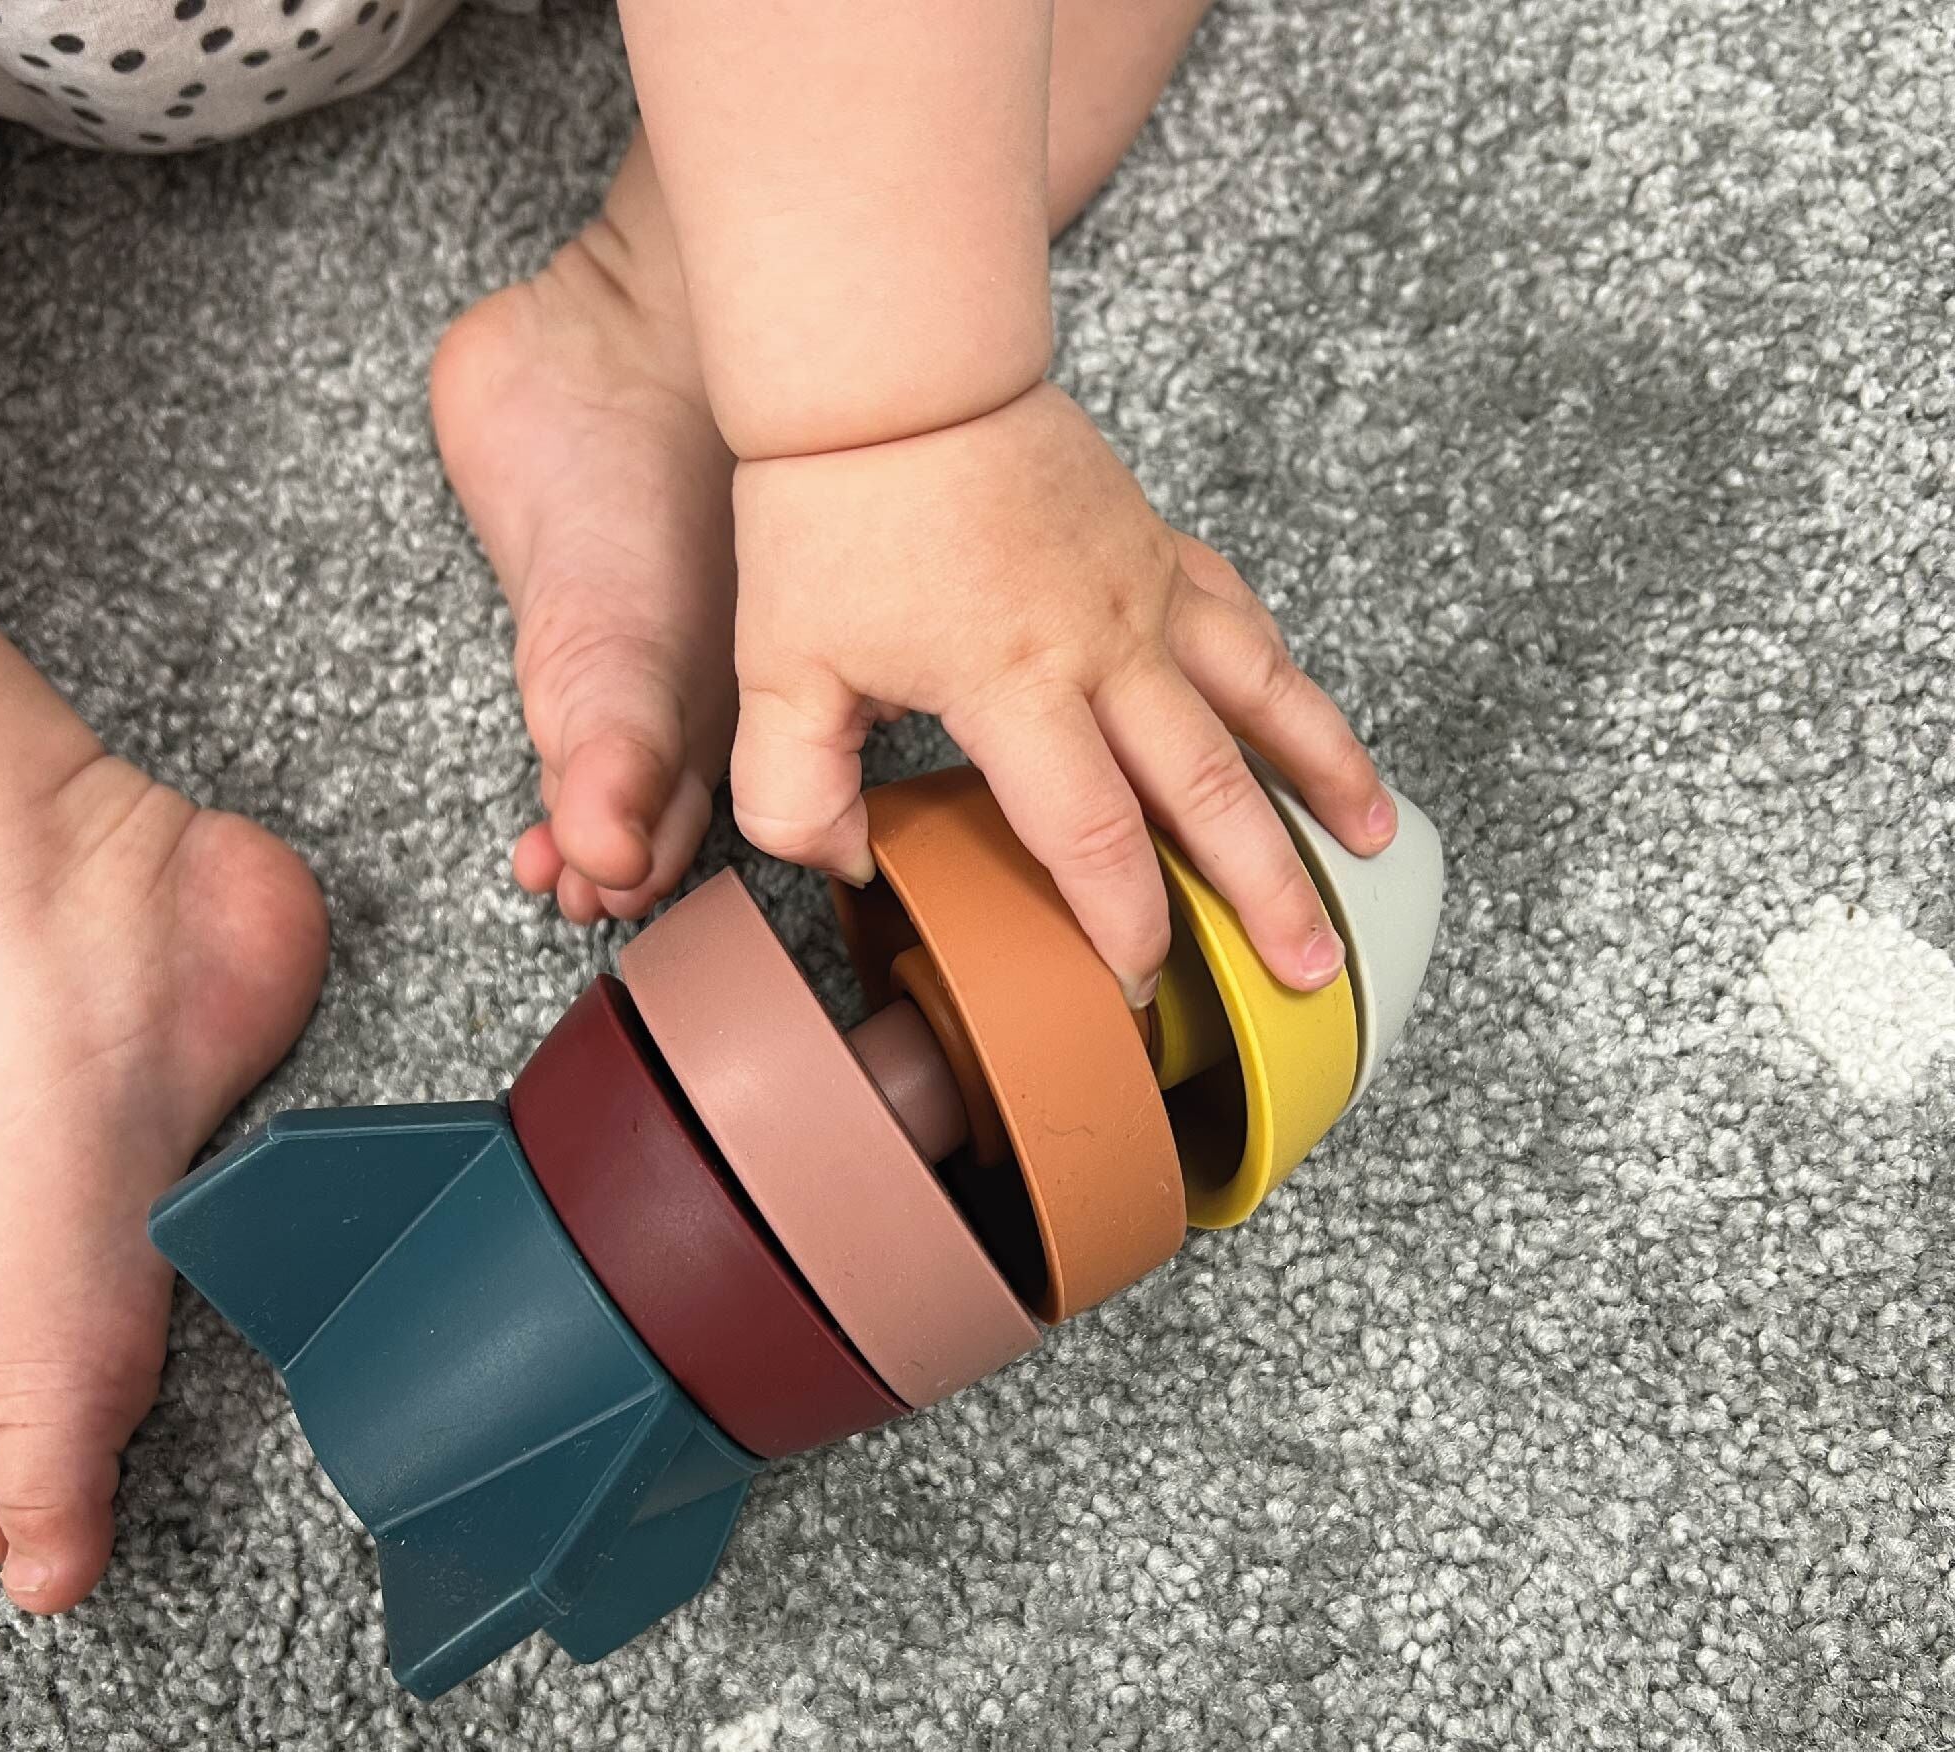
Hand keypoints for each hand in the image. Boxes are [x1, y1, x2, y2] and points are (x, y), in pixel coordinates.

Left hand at [728, 382, 1396, 1004]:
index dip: (1126, 926)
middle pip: (1210, 789)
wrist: (893, 366)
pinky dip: (1286, 679)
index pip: (1094, 838)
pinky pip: (1245, 621)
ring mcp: (1146, 589)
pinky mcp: (1157, 545)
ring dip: (1325, 776)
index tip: (1140, 985)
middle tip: (1310, 965)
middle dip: (1267, 890)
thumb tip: (848, 866)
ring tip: (1374, 841)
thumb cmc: (834, 510)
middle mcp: (1105, 644)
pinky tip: (1309, 722)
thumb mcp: (778, 672)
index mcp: (1014, 686)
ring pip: (1264, 698)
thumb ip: (795, 796)